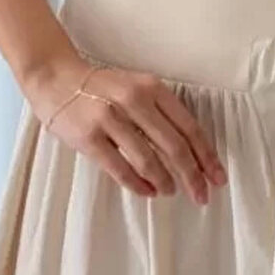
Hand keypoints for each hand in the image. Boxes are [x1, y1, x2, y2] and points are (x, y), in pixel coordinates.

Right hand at [33, 51, 227, 207]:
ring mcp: (110, 119)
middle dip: (192, 175)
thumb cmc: (103, 88)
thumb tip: (192, 153)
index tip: (217, 177)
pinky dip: (138, 184)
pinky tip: (147, 192)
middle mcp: (134, 101)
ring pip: (148, 160)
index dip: (206, 155)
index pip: (189, 127)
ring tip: (170, 191)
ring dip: (164, 181)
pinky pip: (119, 168)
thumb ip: (161, 113)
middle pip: (174, 146)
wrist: (57, 78)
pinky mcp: (89, 137)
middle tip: (201, 195)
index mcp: (152, 88)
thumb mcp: (138, 88)